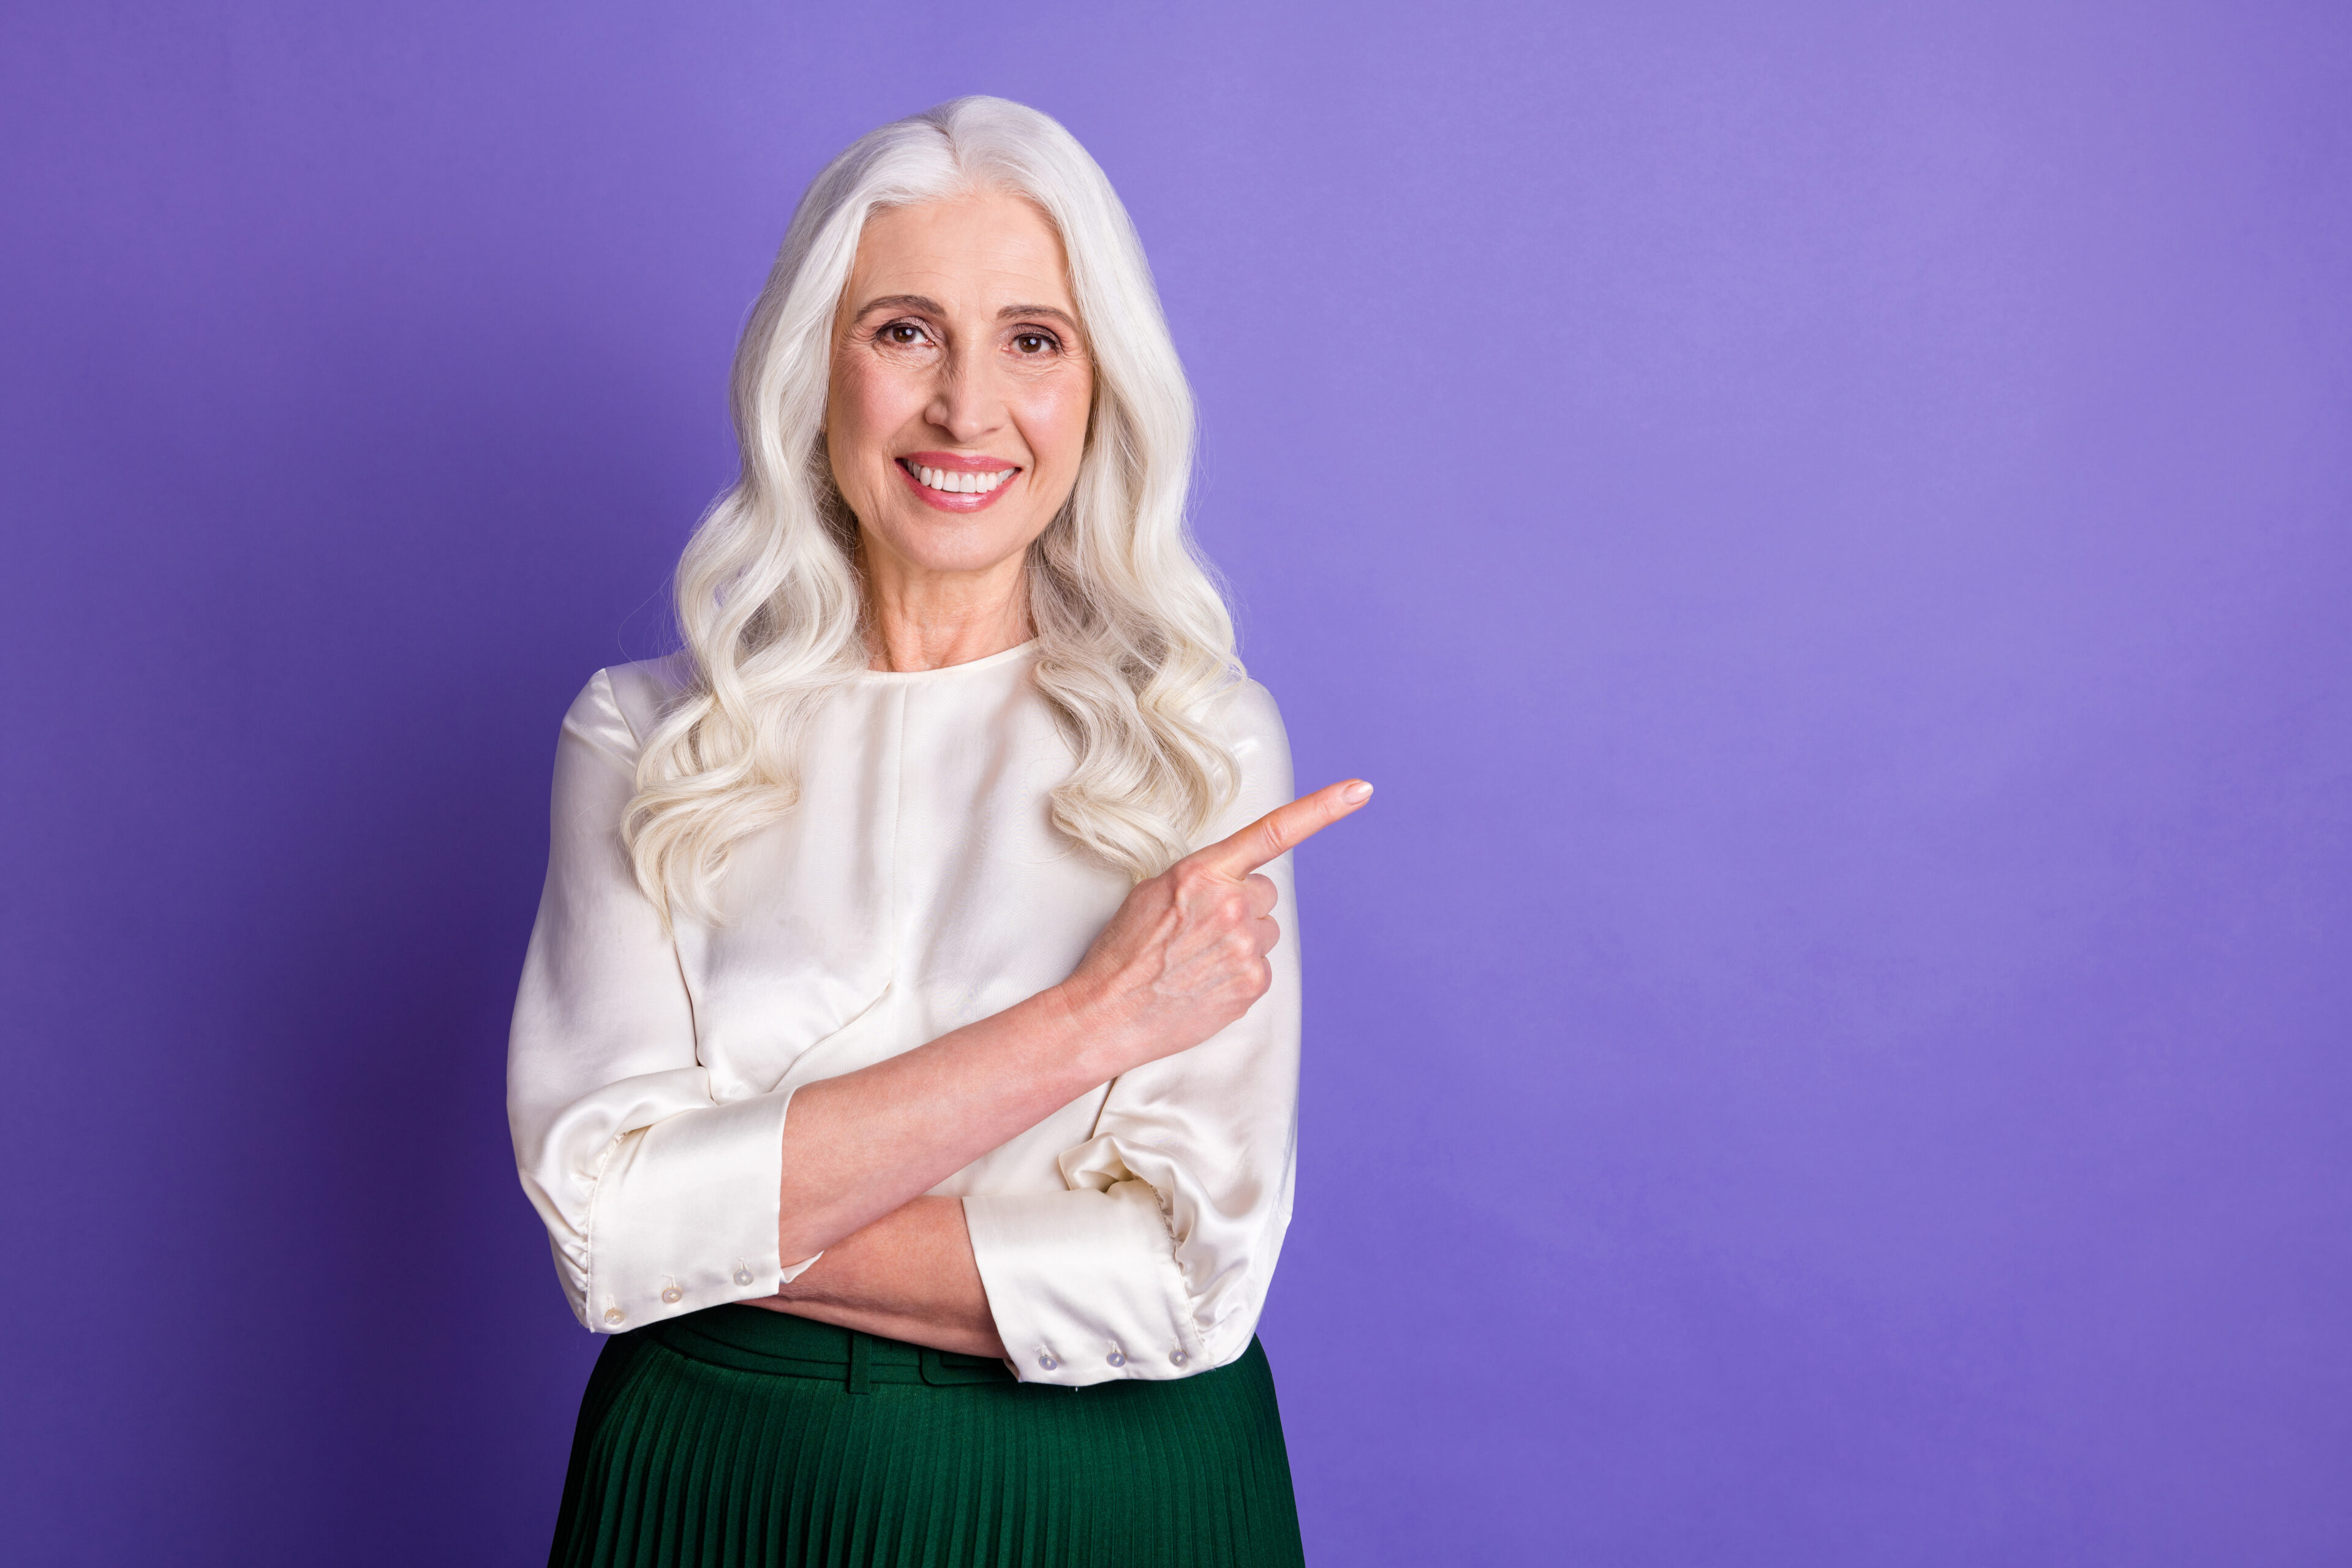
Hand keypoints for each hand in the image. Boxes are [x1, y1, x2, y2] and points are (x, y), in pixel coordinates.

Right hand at [1056, 779, 1373, 1072]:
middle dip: (1240, 907)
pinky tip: (1205, 981)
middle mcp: (1232, 904)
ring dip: (1240, 941)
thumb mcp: (1154, 891)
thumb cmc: (1125, 950)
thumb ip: (1203, 877)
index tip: (1359, 790)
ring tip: (1196, 959)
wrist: (1108, 1012)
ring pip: (1265, 931)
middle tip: (1198, 930)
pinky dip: (1239, 973)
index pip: (1274, 831)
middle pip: (1265, 894)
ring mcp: (1246, 947)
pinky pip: (1261, 966)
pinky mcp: (1253, 984)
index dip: (1323, 808)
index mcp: (1204, 872)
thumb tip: (1237, 881)